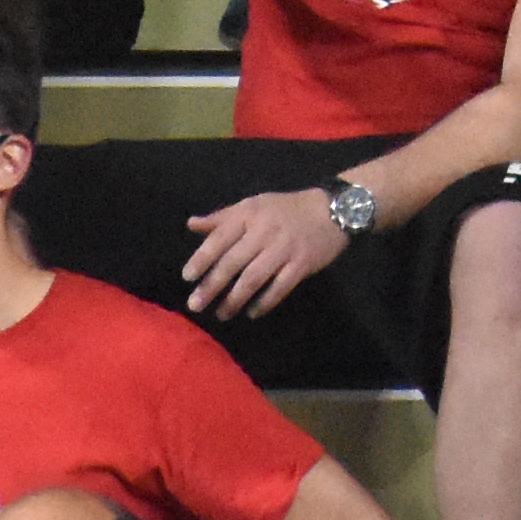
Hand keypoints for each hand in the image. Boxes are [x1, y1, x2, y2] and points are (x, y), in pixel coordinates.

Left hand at [176, 184, 355, 322]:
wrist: (333, 209)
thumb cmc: (287, 209)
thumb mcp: (254, 205)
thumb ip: (222, 217)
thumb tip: (191, 224)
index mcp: (250, 214)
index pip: (220, 238)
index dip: (202, 258)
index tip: (187, 277)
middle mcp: (265, 231)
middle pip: (233, 262)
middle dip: (212, 286)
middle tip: (195, 305)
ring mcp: (285, 248)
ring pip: (253, 278)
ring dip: (234, 299)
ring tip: (221, 314)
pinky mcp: (302, 264)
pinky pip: (280, 287)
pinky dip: (264, 302)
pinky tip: (252, 312)